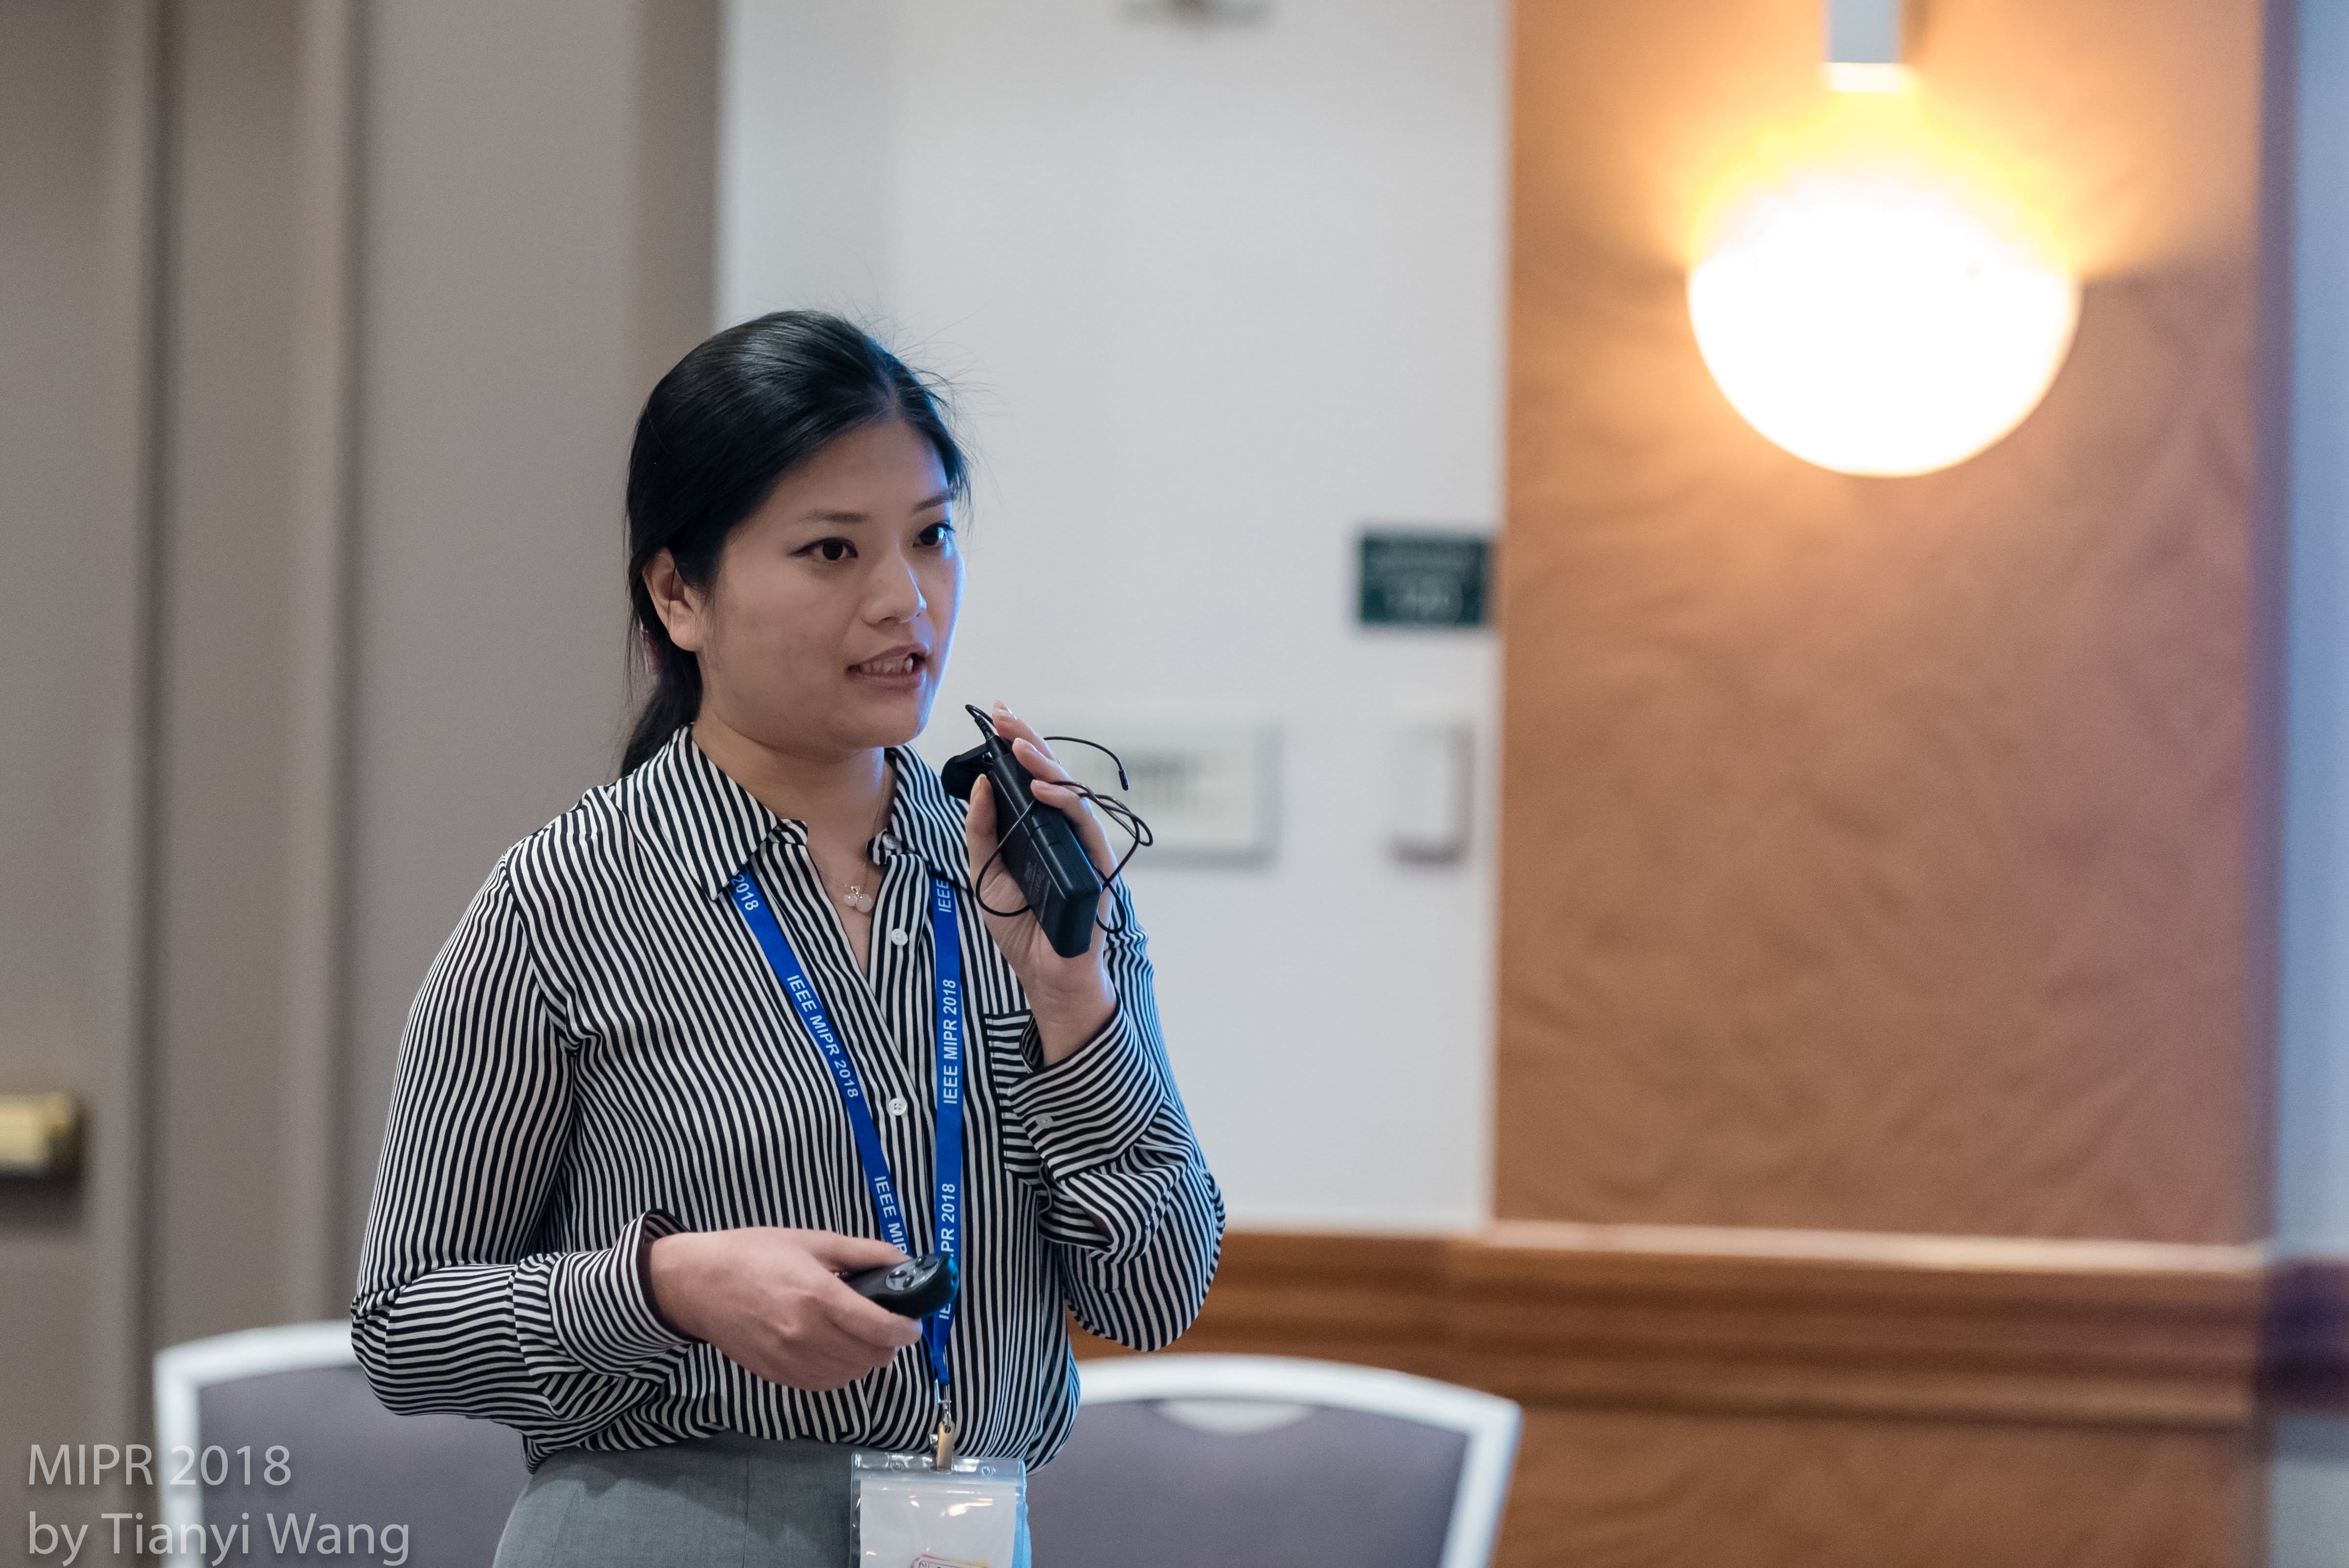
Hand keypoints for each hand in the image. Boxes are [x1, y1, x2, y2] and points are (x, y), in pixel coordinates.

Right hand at [644, 1228, 922, 1390]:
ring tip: (861, 1337)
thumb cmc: (755, 1254)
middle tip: (886, 1325)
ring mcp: (790, 1361)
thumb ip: (863, 1253)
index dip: (906, 1329)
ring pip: (851, 1376)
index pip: (880, 1329)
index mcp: (819, 1297)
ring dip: (866, 1359)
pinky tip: (836, 1350)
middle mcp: (807, 1335)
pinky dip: (840, 1371)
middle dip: (889, 1344)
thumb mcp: (813, 1240)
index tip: (912, 1323)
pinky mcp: (777, 1375)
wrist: (698, 1283)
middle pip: (872, 1357)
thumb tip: (903, 1261)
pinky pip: (824, 1384)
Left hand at [963, 702, 1117, 1064]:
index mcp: (1040, 829)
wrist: (1045, 974)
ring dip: (1044, 765)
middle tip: (1004, 716)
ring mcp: (1084, 846)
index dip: (1017, 746)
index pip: (1030, 779)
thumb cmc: (1022, 927)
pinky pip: (1084, 824)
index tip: (997, 717)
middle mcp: (1066, 831)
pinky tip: (1040, 788)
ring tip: (1018, 746)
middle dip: (1028, 741)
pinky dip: (1063, 802)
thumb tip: (980, 786)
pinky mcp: (1098, 864)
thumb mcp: (986, 872)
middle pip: (1051, 776)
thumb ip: (982, 832)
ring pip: (1071, 792)